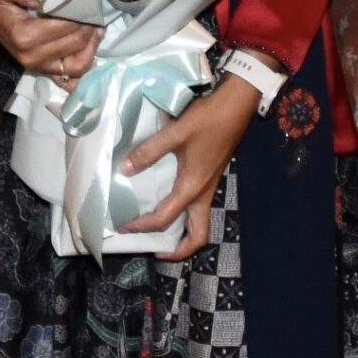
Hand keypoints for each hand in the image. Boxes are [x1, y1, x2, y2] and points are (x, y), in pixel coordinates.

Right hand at [0, 0, 102, 89]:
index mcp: (25, 36)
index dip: (83, 13)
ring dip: (91, 47)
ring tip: (96, 28)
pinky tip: (89, 50)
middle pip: (75, 43)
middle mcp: (32, 57)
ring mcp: (38, 66)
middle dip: (90, 27)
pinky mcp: (42, 69)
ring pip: (78, 66)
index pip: (67, 27)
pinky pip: (69, 77)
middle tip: (95, 10)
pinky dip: (82, 66)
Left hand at [117, 75, 257, 258]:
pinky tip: (167, 200)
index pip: (165, 218)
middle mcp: (202, 194)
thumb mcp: (175, 133)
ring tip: (159, 231)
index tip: (123, 226)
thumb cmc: (207, 120)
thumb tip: (123, 169)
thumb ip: (148, 151)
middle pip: (198, 236)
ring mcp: (208, 187)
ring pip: (199, 223)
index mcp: (192, 188)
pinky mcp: (209, 178)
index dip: (141, 226)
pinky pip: (197, 207)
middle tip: (155, 248)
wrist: (235, 107)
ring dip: (182, 234)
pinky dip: (184, 214)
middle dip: (178, 250)